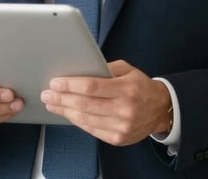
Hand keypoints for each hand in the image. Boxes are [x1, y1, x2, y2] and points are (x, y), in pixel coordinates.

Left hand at [40, 60, 172, 145]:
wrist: (160, 110)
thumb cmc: (140, 87)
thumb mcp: (127, 70)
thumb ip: (105, 69)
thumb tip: (79, 70)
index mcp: (126, 89)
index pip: (92, 87)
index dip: (70, 85)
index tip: (55, 82)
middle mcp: (124, 109)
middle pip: (85, 105)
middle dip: (61, 99)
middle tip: (47, 94)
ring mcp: (121, 127)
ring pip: (85, 120)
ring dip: (65, 111)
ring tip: (52, 104)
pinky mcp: (117, 139)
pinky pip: (91, 130)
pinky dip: (76, 121)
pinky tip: (67, 114)